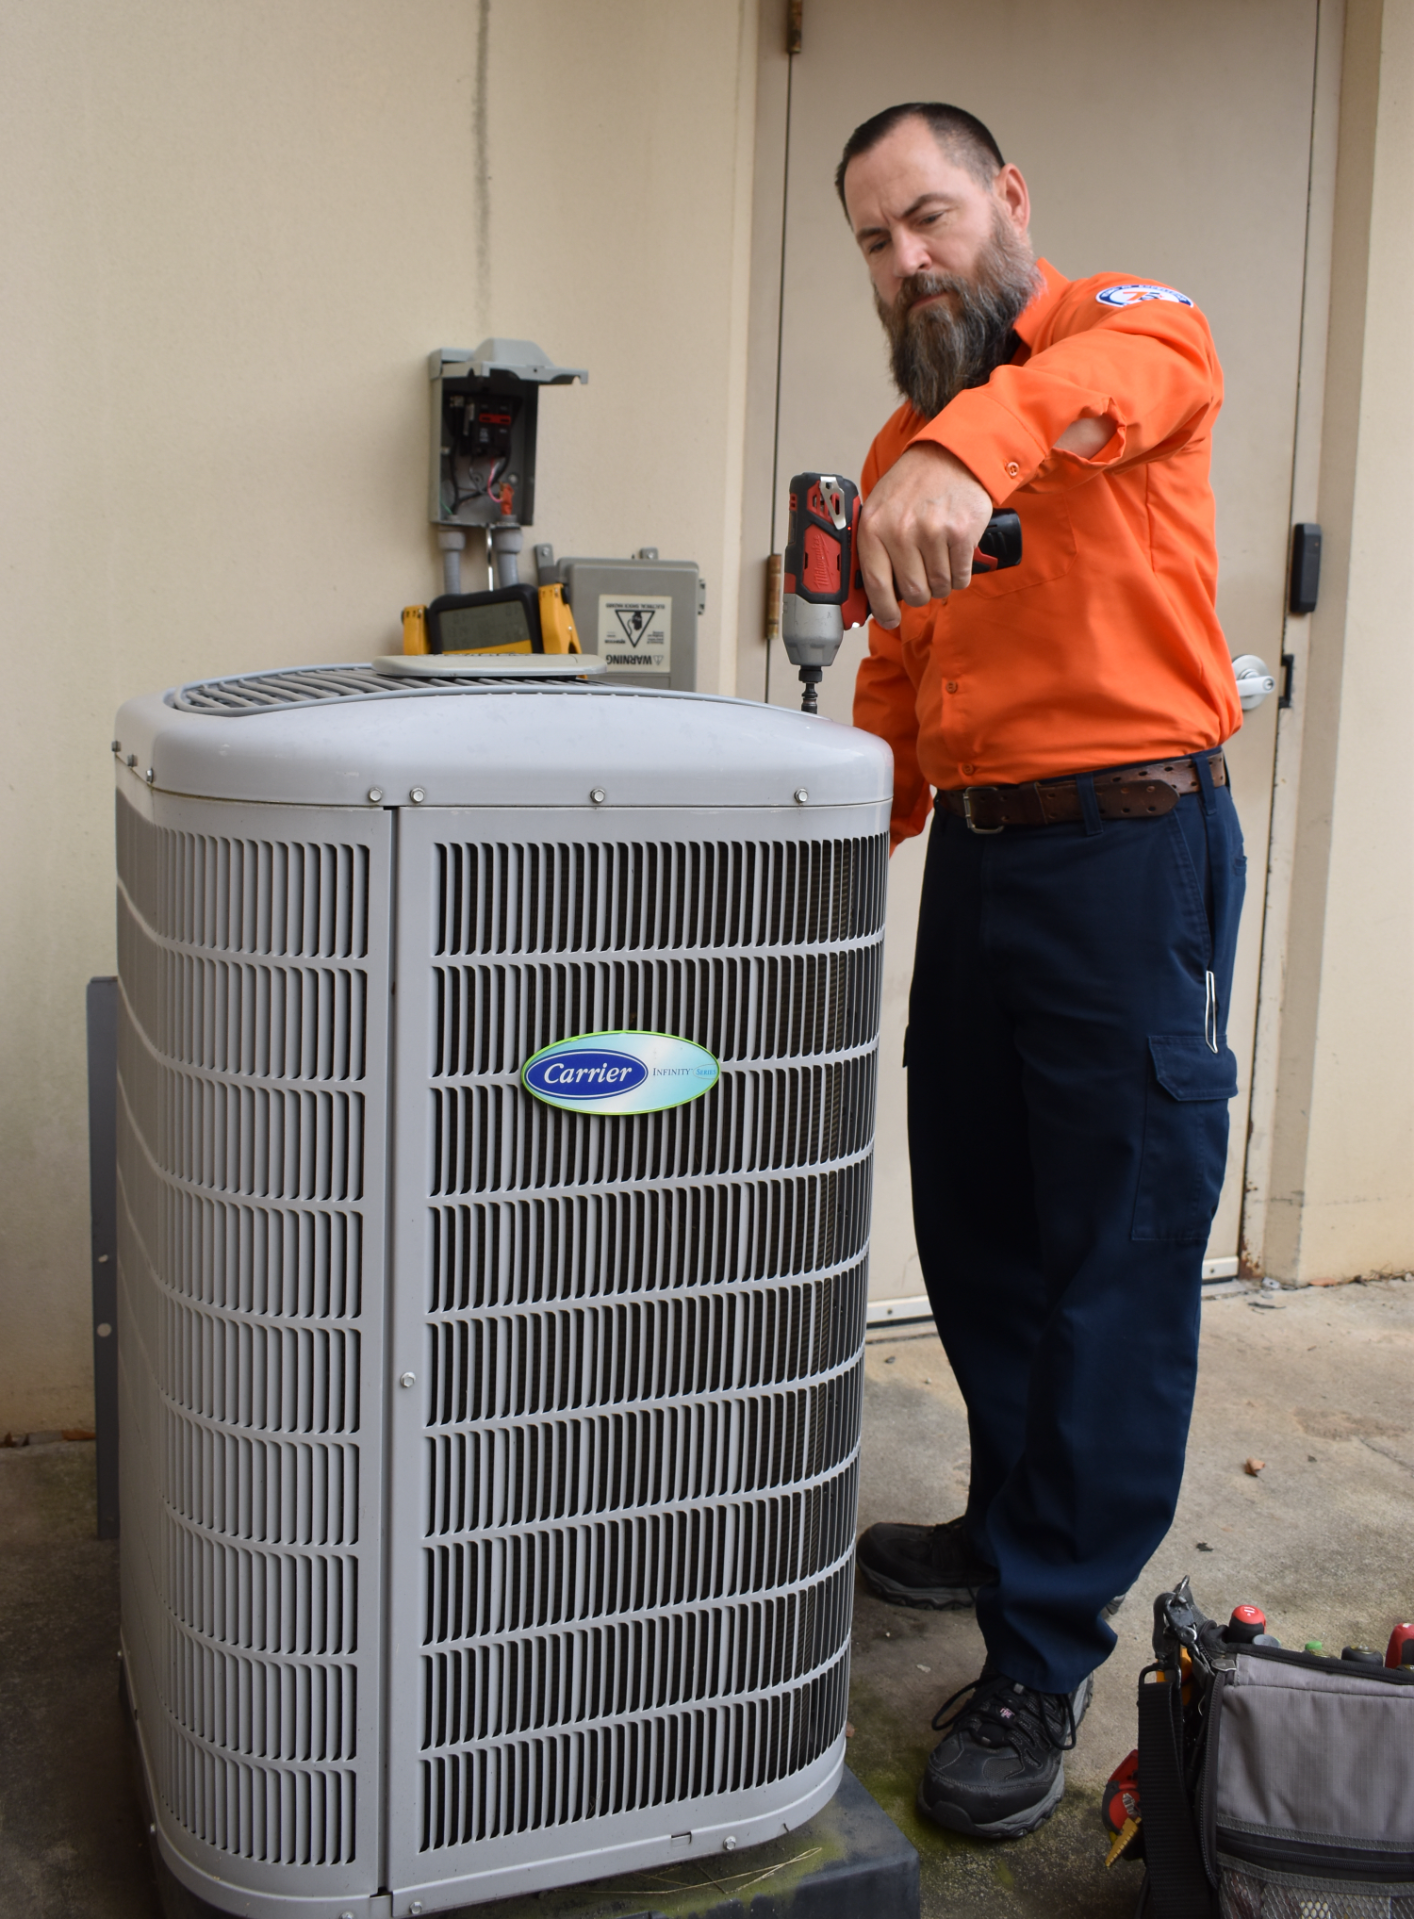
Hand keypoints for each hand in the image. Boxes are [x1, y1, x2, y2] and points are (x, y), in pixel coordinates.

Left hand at [856, 441, 994, 628]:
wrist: (950, 456)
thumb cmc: (912, 487)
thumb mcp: (879, 509)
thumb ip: (874, 548)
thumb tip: (872, 595)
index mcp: (873, 528)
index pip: (876, 585)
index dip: (884, 610)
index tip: (890, 619)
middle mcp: (900, 531)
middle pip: (913, 592)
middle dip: (920, 593)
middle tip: (923, 578)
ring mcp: (932, 532)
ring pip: (939, 587)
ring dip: (942, 582)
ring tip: (939, 558)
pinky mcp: (961, 533)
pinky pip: (960, 577)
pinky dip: (960, 574)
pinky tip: (955, 555)